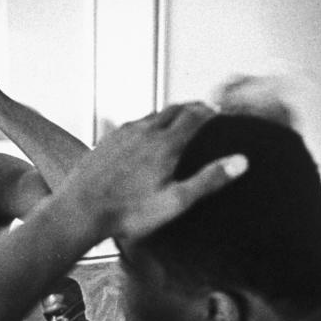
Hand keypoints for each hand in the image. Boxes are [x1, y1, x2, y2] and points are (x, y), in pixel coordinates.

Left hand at [61, 103, 248, 239]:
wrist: (81, 211)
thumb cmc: (127, 213)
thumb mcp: (176, 202)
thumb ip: (209, 180)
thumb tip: (240, 162)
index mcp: (166, 145)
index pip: (194, 116)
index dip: (209, 111)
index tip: (219, 110)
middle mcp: (145, 132)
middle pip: (174, 109)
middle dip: (191, 107)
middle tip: (202, 109)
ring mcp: (123, 134)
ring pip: (152, 114)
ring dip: (168, 113)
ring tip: (177, 119)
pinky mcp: (106, 141)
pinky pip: (132, 124)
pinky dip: (146, 123)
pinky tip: (143, 134)